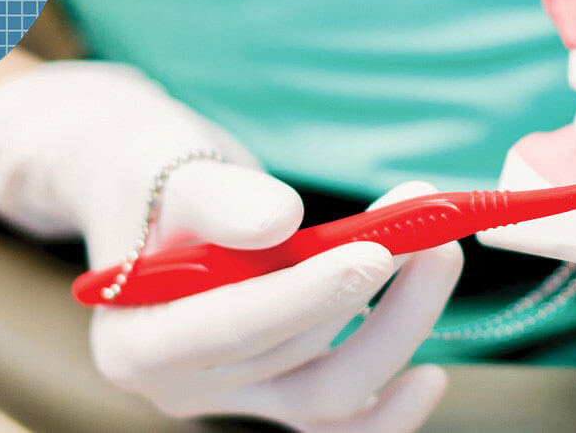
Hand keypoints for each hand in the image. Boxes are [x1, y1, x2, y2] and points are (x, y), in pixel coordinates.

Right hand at [91, 181, 461, 431]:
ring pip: (330, 393)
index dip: (306, 296)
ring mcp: (235, 397)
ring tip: (439, 251)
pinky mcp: (278, 392)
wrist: (154, 191)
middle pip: (294, 362)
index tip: (373, 255)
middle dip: (371, 291)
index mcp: (136, 341)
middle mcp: (181, 386)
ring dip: (397, 325)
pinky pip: (339, 423)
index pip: (230, 328)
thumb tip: (279, 221)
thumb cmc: (151, 175)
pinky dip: (388, 408)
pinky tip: (431, 378)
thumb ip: (217, 199)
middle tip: (426, 225)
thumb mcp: (166, 167)